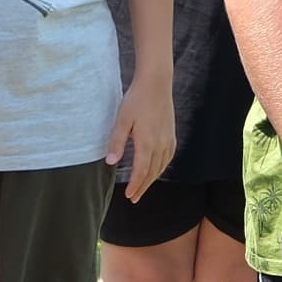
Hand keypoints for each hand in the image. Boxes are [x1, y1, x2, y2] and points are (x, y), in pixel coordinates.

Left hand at [109, 69, 178, 204]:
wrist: (156, 83)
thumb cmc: (136, 100)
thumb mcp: (122, 120)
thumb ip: (116, 142)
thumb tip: (110, 162)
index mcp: (147, 142)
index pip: (141, 171)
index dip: (135, 185)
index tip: (129, 195)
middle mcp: (160, 144)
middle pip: (152, 173)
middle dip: (143, 186)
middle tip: (135, 198)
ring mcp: (168, 139)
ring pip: (162, 166)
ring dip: (152, 179)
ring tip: (143, 186)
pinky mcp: (172, 134)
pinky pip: (169, 157)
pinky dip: (162, 167)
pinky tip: (157, 168)